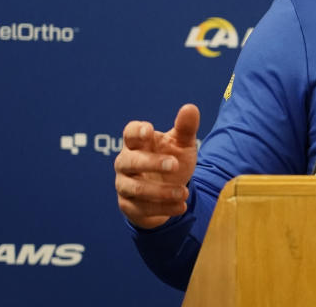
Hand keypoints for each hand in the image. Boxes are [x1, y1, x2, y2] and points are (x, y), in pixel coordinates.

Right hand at [114, 104, 199, 228]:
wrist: (168, 191)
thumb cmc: (172, 159)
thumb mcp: (182, 144)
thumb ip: (186, 128)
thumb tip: (190, 108)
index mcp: (138, 144)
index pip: (130, 133)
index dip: (137, 132)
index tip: (149, 131)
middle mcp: (126, 163)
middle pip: (130, 161)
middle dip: (152, 163)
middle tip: (175, 164)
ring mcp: (125, 185)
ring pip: (135, 188)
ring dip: (160, 191)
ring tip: (183, 192)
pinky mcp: (129, 206)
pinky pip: (143, 209)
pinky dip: (164, 208)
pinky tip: (181, 206)